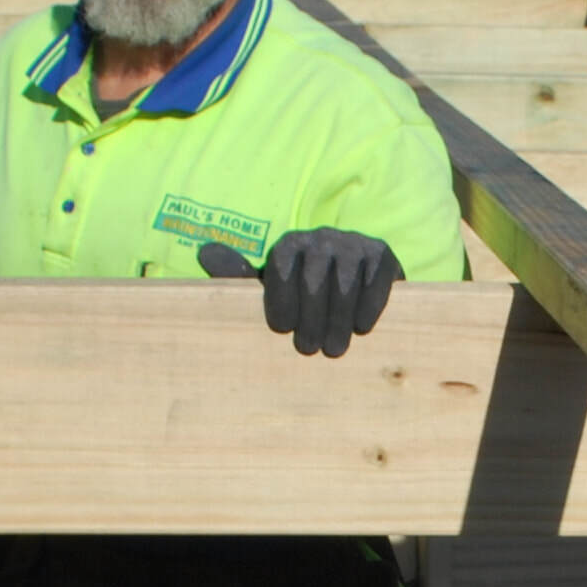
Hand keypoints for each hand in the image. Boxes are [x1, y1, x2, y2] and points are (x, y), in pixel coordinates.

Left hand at [200, 229, 398, 356]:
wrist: (356, 287)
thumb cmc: (303, 297)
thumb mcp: (270, 291)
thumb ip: (237, 277)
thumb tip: (204, 253)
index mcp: (289, 245)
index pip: (282, 267)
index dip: (280, 299)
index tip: (281, 329)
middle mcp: (321, 237)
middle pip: (315, 278)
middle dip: (311, 318)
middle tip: (308, 349)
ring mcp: (353, 243)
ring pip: (345, 281)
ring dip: (339, 319)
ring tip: (334, 349)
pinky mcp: (382, 253)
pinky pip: (376, 278)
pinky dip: (369, 305)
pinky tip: (362, 328)